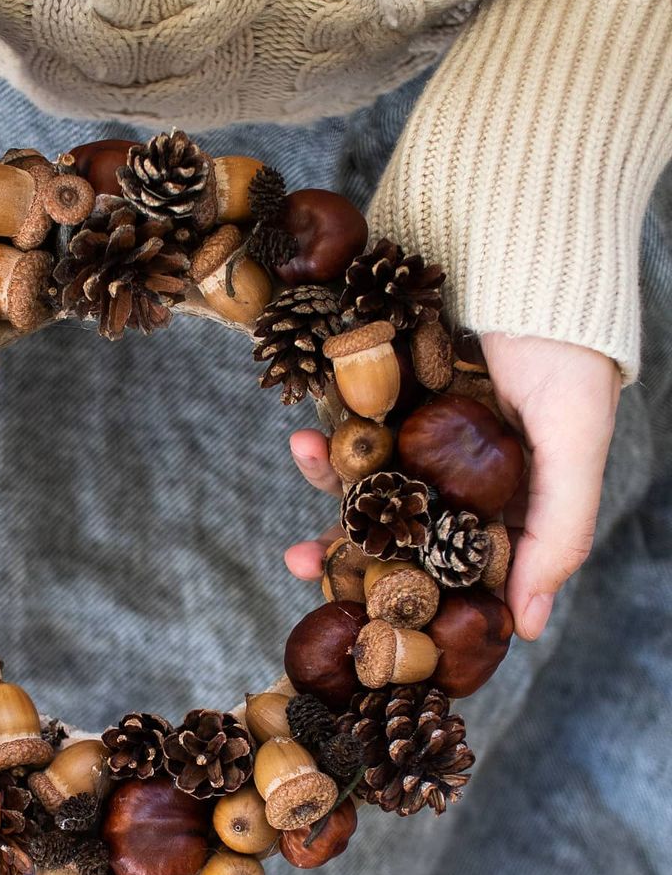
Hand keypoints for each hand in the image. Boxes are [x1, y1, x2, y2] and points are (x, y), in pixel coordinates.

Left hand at [283, 335, 620, 640]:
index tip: (369, 620)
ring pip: (365, 484)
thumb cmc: (565, 347)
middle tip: (300, 562)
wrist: (522, 250)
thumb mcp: (574, 440)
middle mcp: (457, 475)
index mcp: (504, 498)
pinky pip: (350, 430)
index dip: (413, 596)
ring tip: (302, 474)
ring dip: (326, 488)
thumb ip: (559, 529)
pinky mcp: (387, 398)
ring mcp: (418, 437)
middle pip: (397, 532)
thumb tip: (532, 625)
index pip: (454, 565)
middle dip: (346, 552)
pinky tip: (305, 436)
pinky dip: (327, 439)